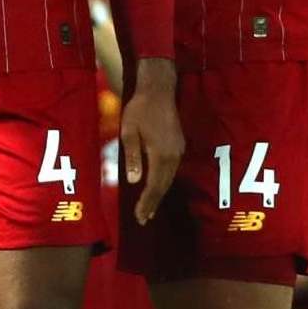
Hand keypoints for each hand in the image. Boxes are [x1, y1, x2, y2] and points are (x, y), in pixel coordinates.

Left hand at [119, 68, 184, 225]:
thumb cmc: (140, 108)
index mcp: (160, 154)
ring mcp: (178, 150)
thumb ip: (133, 157)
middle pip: (164, 186)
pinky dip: (164, 182)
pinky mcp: (179, 145)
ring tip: (150, 209)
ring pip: (169, 179)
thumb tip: (135, 181)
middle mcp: (173, 156)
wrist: (159, 89)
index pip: (154, 185)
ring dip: (159, 194)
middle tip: (144, 219)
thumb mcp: (129, 131)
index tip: (140, 217)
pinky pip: (172, 170)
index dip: (147, 203)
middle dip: (153, 203)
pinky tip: (157, 186)